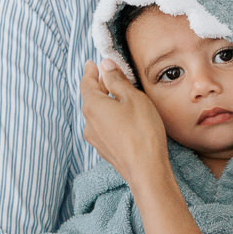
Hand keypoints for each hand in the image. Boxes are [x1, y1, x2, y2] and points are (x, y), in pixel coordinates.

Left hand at [80, 59, 170, 186]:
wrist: (146, 170)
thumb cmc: (142, 132)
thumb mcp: (133, 97)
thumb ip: (117, 80)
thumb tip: (105, 65)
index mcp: (92, 106)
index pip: (86, 82)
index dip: (90, 71)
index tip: (92, 63)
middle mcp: (89, 123)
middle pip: (91, 98)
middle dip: (100, 85)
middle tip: (110, 75)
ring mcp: (95, 138)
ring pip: (97, 113)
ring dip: (106, 102)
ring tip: (120, 95)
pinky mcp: (105, 149)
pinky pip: (103, 126)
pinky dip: (110, 117)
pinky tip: (123, 117)